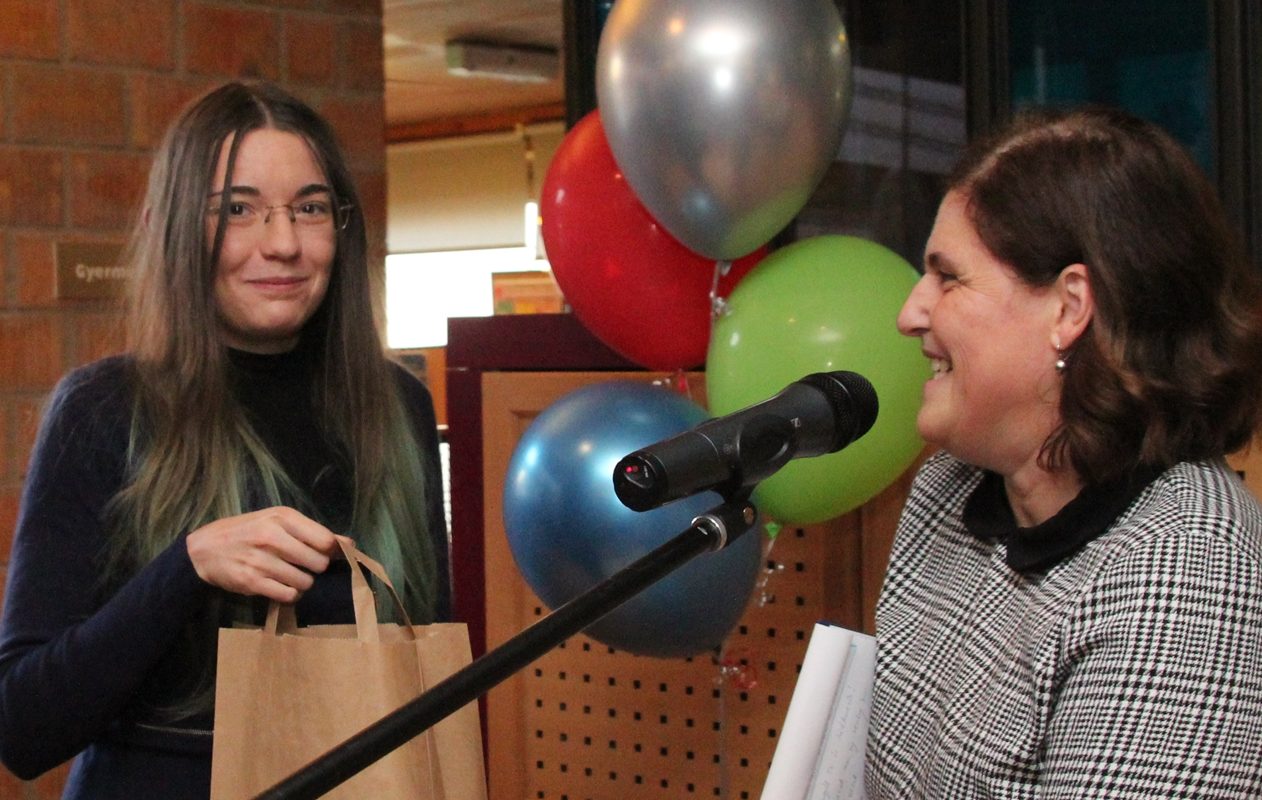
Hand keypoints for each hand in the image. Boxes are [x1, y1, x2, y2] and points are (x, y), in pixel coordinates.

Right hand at [185, 506, 339, 602]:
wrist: (204, 549)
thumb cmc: (247, 531)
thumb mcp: (277, 521)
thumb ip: (312, 532)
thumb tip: (350, 543)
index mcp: (282, 517)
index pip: (325, 540)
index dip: (331, 551)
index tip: (326, 555)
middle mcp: (272, 537)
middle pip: (318, 563)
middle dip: (315, 568)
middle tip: (302, 565)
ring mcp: (261, 560)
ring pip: (305, 582)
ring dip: (302, 583)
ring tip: (289, 575)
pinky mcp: (252, 582)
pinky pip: (288, 595)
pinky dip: (290, 594)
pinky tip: (281, 585)